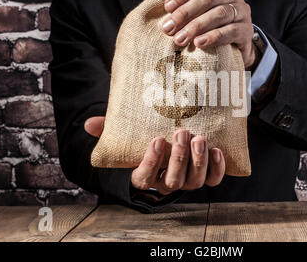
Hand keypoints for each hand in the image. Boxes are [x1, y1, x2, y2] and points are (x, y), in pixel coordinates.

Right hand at [85, 117, 224, 194]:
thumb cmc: (144, 140)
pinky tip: (217, 150)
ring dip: (198, 160)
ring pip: (195, 181)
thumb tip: (90, 124)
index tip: (156, 140)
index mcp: (145, 176)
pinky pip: (214, 180)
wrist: (169, 142)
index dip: (152, 161)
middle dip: (179, 158)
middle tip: (182, 132)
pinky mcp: (206, 176)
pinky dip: (217, 168)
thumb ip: (108, 130)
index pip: (145, 177)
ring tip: (200, 138)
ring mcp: (188, 181)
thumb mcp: (126, 136)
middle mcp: (167, 183)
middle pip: (173, 181)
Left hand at [139, 0, 255, 67]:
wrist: (230, 46)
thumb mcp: (185, 7)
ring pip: (219, 13)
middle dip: (186, 13)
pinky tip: (199, 43)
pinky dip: (213, 37)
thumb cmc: (204, 21)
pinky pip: (231, 31)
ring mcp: (243, 10)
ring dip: (196, 26)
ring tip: (180, 39)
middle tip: (168, 28)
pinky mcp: (246, 30)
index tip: (167, 7)